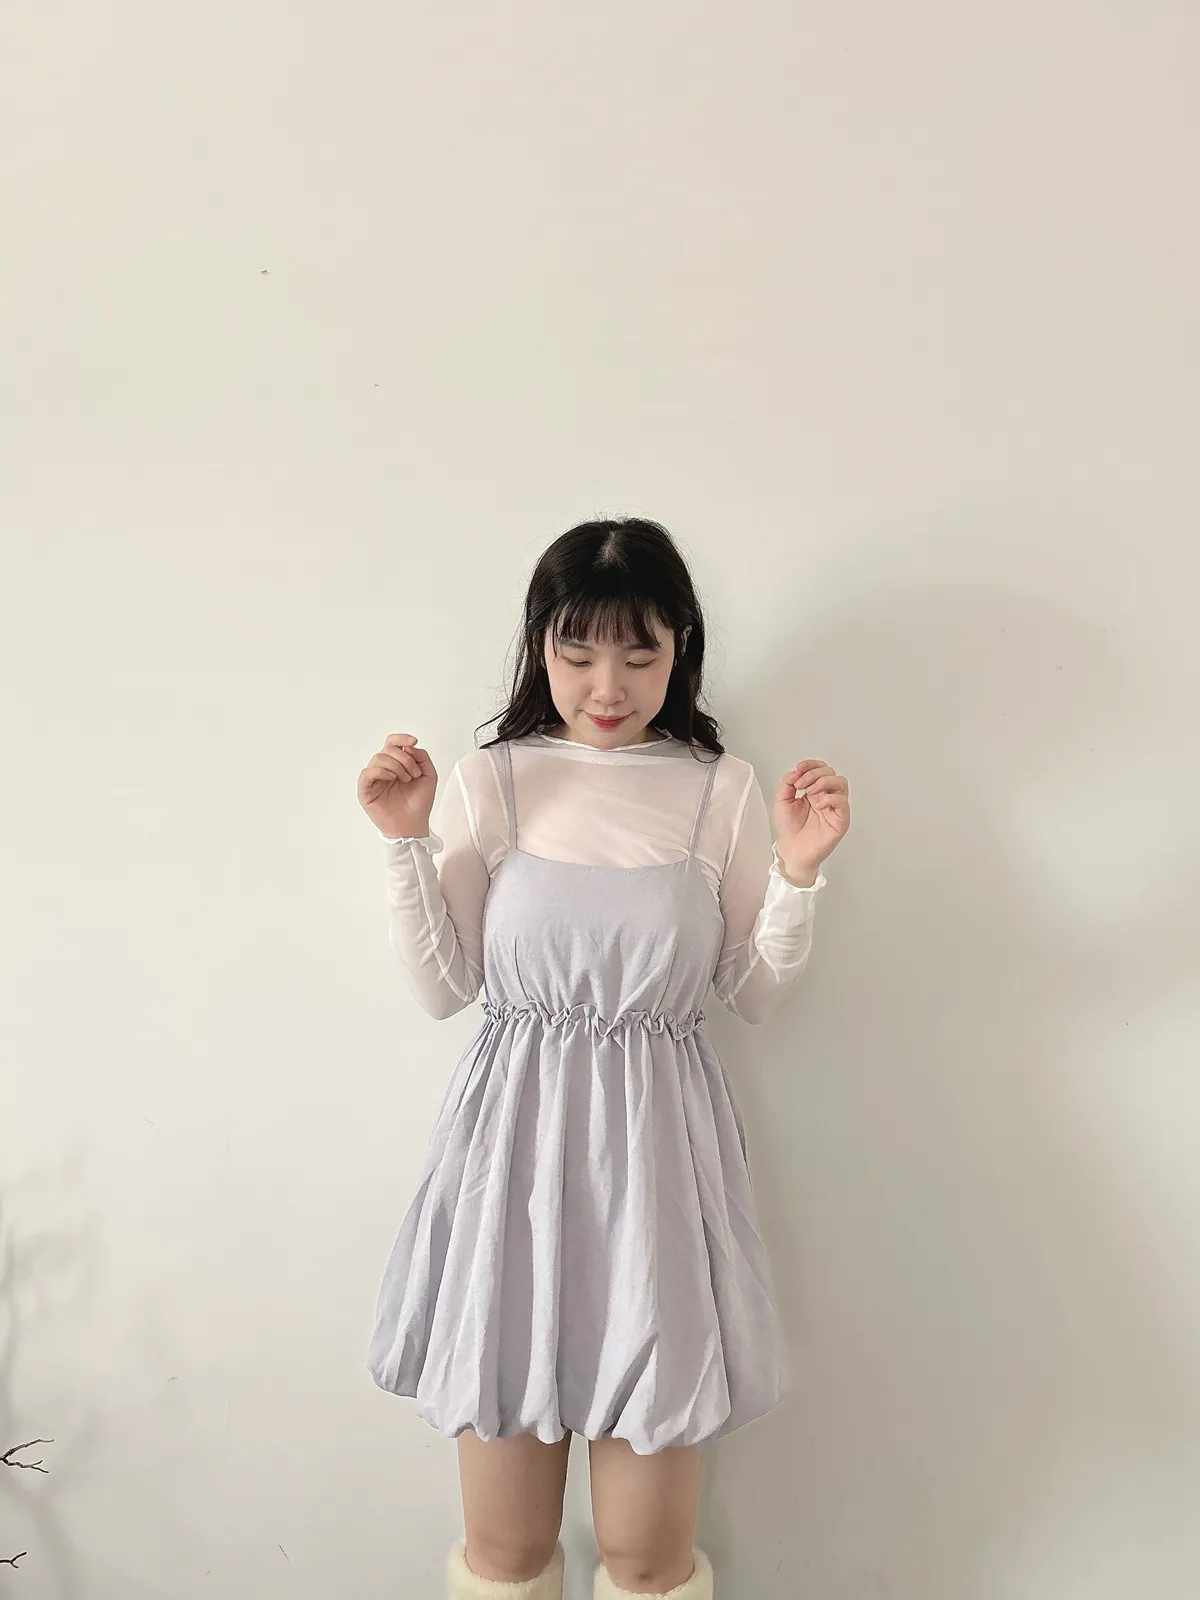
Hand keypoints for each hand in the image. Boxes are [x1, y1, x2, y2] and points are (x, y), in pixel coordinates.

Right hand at [357, 733, 438, 837]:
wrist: (414, 824)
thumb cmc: (419, 804)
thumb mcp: (429, 776)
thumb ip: (422, 757)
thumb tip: (409, 746)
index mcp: (397, 764)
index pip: (393, 743)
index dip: (401, 738)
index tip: (413, 741)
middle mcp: (384, 769)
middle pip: (387, 748)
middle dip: (404, 758)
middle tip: (414, 773)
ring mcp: (374, 779)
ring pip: (378, 758)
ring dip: (396, 766)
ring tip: (406, 779)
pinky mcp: (365, 790)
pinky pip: (367, 773)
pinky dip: (381, 771)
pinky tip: (392, 778)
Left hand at [773, 759, 850, 879]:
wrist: (792, 851)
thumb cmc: (789, 829)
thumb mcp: (782, 801)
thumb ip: (787, 783)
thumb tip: (796, 771)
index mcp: (814, 790)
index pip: (821, 769)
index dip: (812, 764)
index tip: (800, 767)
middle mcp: (826, 796)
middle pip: (831, 773)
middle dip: (814, 773)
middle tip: (801, 784)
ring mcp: (835, 808)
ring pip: (841, 783)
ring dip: (824, 782)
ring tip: (810, 792)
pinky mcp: (841, 820)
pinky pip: (843, 803)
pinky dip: (830, 799)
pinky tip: (818, 805)